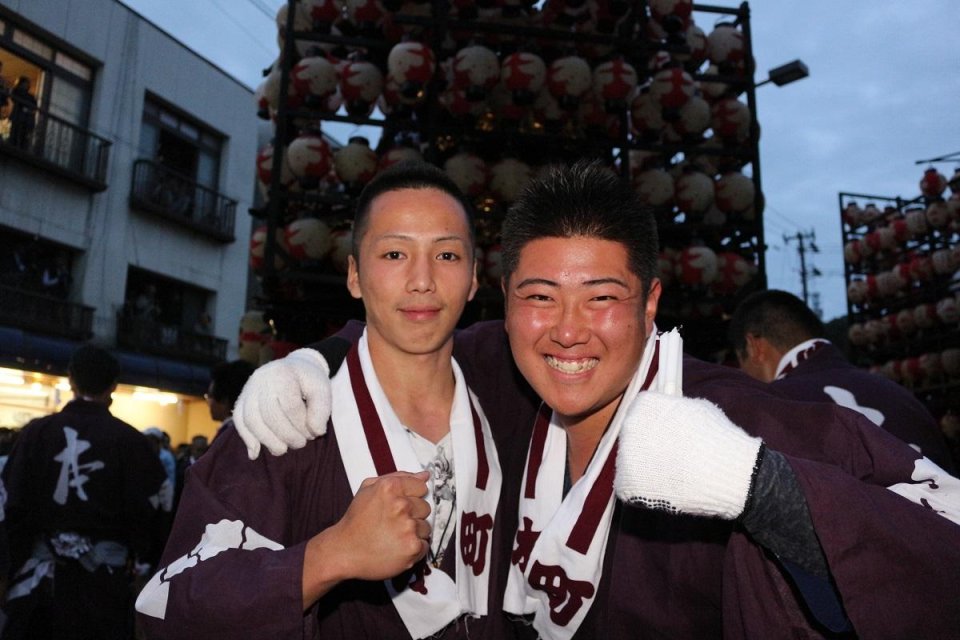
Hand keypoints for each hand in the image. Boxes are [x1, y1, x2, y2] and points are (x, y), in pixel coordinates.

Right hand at [233, 348, 331, 458]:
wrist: (294, 367)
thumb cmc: (309, 381)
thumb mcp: (322, 389)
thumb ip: (322, 410)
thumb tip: (316, 432)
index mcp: (284, 373)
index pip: (290, 406)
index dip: (302, 425)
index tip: (312, 434)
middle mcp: (262, 379)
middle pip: (269, 414)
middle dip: (286, 435)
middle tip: (300, 444)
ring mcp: (249, 389)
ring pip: (251, 420)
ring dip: (267, 440)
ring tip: (282, 450)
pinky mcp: (242, 399)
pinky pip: (239, 420)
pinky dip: (247, 438)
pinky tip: (255, 453)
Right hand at [302, 471, 430, 605]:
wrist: (344, 551)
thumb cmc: (356, 521)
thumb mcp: (369, 488)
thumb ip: (399, 477)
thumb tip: (424, 475)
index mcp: (390, 488)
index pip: (421, 486)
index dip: (411, 496)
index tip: (401, 505)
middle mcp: (400, 505)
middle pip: (425, 507)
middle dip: (413, 514)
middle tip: (394, 522)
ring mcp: (407, 527)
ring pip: (426, 526)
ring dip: (413, 532)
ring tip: (394, 535)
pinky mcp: (412, 547)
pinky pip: (424, 544)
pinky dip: (413, 547)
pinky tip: (397, 546)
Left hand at [615, 391, 762, 519]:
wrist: (723, 472)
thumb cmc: (716, 437)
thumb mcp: (696, 408)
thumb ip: (675, 408)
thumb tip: (671, 413)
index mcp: (644, 405)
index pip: (641, 410)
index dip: (656, 422)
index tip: (667, 433)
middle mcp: (629, 426)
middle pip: (633, 435)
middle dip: (648, 444)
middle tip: (670, 455)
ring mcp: (625, 456)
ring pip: (630, 460)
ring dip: (645, 466)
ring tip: (671, 473)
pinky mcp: (627, 483)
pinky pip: (630, 485)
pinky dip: (644, 489)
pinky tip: (664, 488)